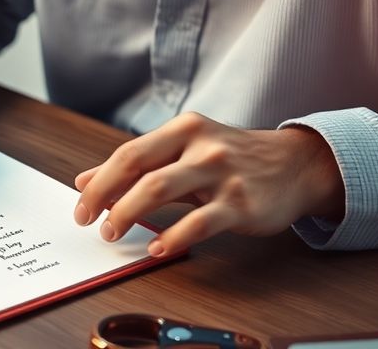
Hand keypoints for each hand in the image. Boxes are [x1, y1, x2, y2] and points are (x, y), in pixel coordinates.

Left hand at [73, 112, 342, 256]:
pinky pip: (198, 222)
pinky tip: (156, 249)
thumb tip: (86, 180)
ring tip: (113, 234)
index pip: (128, 153)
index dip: (99, 181)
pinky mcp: (240, 203)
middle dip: (105, 197)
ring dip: (128, 213)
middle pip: (137, 167)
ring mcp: (221, 173)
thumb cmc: (234, 159)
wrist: (296, 165)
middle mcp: (200, 145)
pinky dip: (171, 237)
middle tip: (89, 222)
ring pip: (160, 189)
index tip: (81, 206)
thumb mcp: (186, 151)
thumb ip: (139, 165)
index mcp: (183, 129)